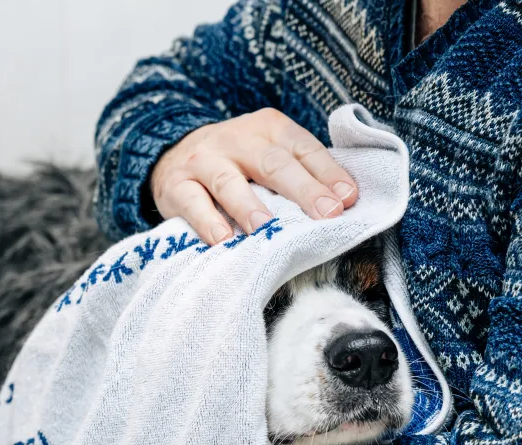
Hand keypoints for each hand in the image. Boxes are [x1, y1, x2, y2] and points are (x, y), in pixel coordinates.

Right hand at [150, 108, 357, 244]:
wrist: (174, 156)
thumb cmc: (238, 164)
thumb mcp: (269, 156)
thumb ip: (302, 174)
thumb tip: (344, 202)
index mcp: (269, 128)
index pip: (303, 148)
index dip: (328, 173)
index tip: (348, 199)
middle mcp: (237, 139)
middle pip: (272, 163)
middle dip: (302, 189)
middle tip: (325, 214)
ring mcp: (204, 160)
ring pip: (228, 181)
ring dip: (248, 205)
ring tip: (266, 227)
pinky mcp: (176, 185)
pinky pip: (192, 202)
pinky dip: (206, 220)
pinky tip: (221, 238)